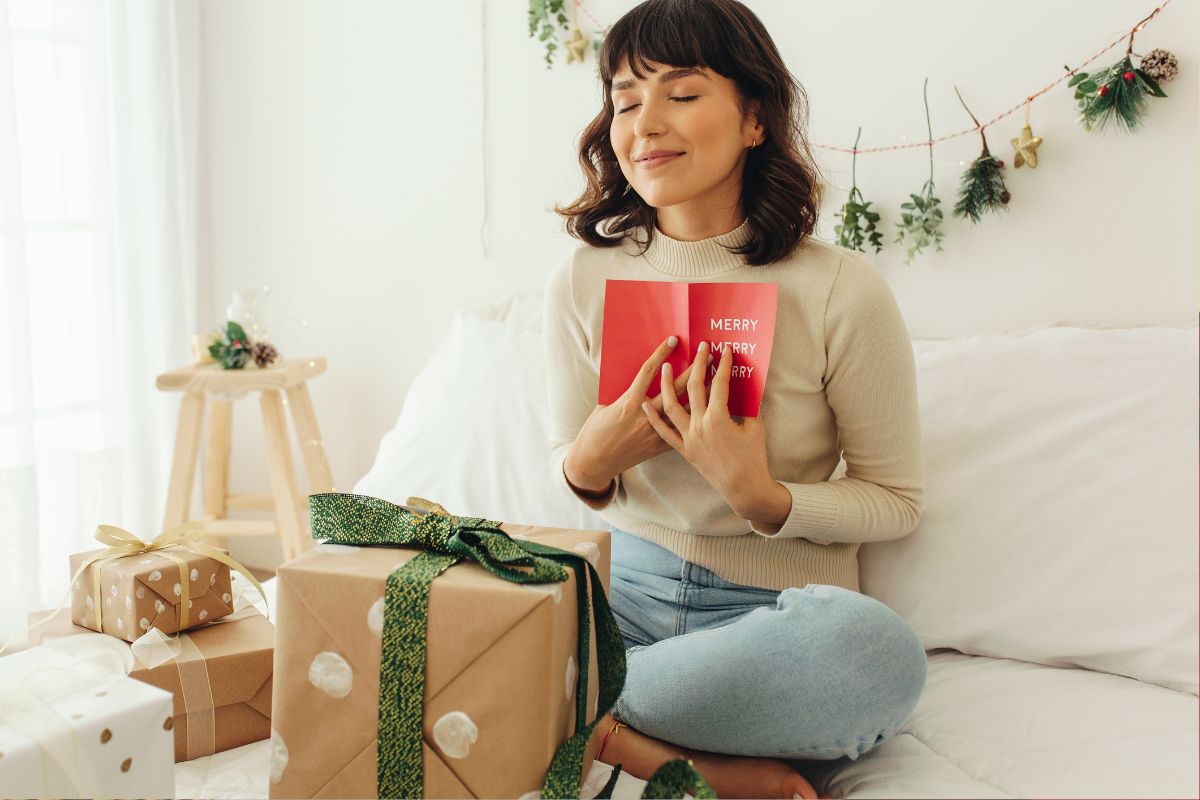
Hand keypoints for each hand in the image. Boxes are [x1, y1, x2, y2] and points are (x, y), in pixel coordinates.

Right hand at [564, 336, 697, 492]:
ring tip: (714, 378)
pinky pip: (680, 431)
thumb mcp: (605, 406)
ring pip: (683, 409)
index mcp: (628, 403)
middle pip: (675, 388)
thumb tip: (637, 377)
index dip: (661, 354)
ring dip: (700, 393)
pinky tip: (706, 410)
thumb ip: (623, 392)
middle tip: (707, 355)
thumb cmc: (595, 432)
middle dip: (693, 370)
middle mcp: (645, 416)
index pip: (649, 371)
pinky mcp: (658, 446)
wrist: (594, 463)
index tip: (673, 340)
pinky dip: (692, 419)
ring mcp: (654, 433)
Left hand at [641, 341, 771, 515]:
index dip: (723, 365)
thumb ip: (747, 405)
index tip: (725, 351)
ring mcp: (688, 438)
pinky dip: (653, 418)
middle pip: (694, 387)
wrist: (743, 488)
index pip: (719, 383)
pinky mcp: (684, 450)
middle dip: (698, 364)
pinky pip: (663, 432)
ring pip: (671, 406)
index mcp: (718, 418)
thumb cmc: (753, 458)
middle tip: (700, 348)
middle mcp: (699, 425)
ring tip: (664, 367)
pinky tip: (645, 404)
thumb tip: (744, 386)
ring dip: (666, 384)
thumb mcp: (754, 427)